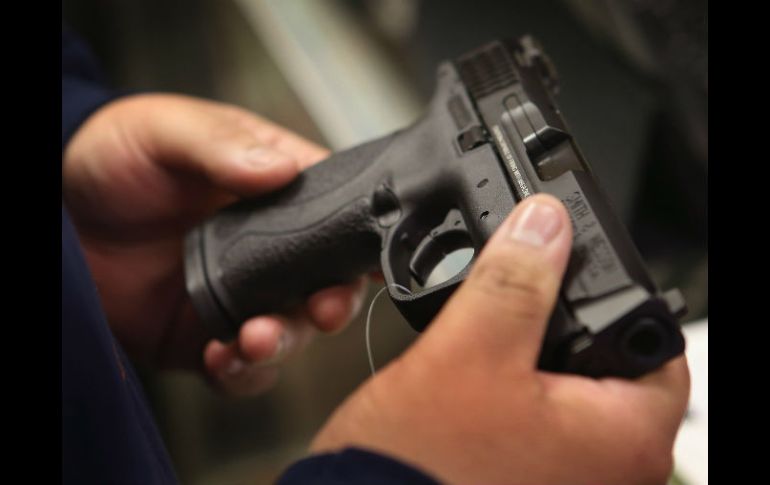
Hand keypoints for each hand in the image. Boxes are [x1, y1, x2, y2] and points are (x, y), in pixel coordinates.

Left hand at [63, 94, 366, 394]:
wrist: (56, 208)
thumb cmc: (117, 154)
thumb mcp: (168, 131)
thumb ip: (221, 146)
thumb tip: (280, 167)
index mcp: (274, 190)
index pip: (336, 213)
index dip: (359, 240)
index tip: (368, 262)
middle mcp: (268, 247)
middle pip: (325, 282)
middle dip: (331, 303)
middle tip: (322, 309)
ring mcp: (240, 294)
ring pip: (290, 331)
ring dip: (285, 342)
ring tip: (255, 338)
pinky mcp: (206, 332)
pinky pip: (239, 366)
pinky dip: (240, 372)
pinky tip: (221, 357)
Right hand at [311, 194, 689, 484]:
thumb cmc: (419, 466)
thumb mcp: (467, 353)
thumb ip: (512, 283)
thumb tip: (544, 223)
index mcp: (619, 439)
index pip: (653, 339)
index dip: (615, 290)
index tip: (573, 267)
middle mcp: (606, 468)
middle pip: (610, 361)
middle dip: (565, 320)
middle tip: (525, 294)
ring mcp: (565, 476)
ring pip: (569, 386)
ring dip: (535, 351)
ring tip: (497, 331)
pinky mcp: (527, 476)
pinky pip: (540, 415)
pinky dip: (517, 384)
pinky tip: (484, 369)